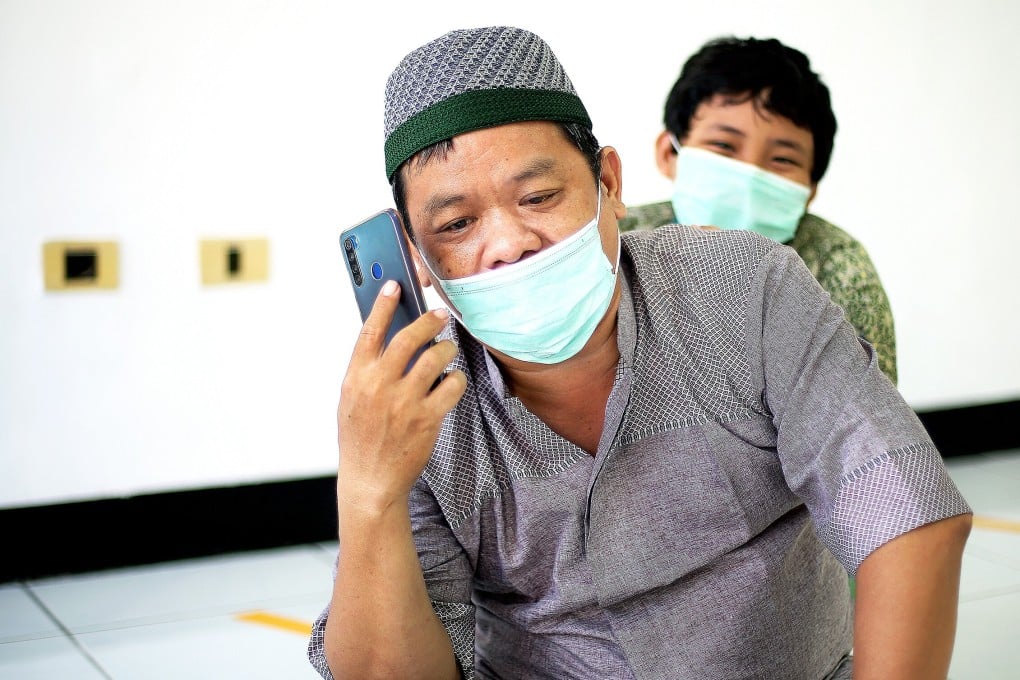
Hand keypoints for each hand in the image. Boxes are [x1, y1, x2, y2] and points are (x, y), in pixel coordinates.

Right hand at [336, 280, 466, 514]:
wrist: (370, 482)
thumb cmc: (361, 437)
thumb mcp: (352, 400)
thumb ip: (369, 370)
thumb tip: (392, 336)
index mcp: (356, 378)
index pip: (370, 331)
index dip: (382, 304)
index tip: (394, 284)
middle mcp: (379, 386)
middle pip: (408, 338)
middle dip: (427, 320)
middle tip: (439, 314)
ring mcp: (404, 403)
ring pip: (435, 358)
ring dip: (446, 349)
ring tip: (447, 351)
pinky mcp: (427, 419)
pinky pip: (452, 385)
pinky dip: (456, 379)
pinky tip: (452, 381)